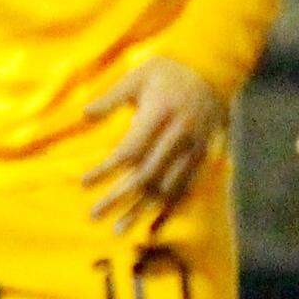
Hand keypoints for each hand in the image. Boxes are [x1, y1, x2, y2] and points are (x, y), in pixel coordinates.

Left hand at [82, 57, 229, 228]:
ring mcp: (192, 147)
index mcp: (161, 113)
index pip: (130, 150)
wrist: (214, 70)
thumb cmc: (169, 72)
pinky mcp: (201, 155)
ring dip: (140, 209)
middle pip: (145, 175)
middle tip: (94, 214)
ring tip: (118, 229)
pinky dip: (167, 207)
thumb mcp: (139, 75)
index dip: (106, 170)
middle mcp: (178, 134)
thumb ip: (112, 96)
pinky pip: (184, 187)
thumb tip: (84, 115)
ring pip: (165, 187)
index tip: (84, 182)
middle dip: (118, 197)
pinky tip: (152, 223)